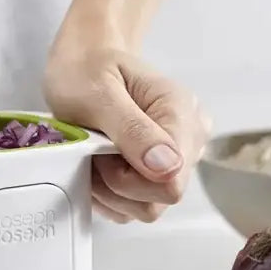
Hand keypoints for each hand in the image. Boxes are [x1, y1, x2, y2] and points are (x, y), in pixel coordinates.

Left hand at [44, 35, 209, 223]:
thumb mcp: (99, 93)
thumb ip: (132, 130)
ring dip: (107, 189)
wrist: (82, 62)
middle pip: (158, 198)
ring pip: (145, 207)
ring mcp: (174, 160)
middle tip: (91, 148)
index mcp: (181, 112)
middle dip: (114, 183)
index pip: (171, 180)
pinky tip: (96, 162)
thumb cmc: (88, 69)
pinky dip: (107, 192)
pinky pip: (133, 206)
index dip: (126, 178)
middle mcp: (188, 140)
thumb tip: (167, 167)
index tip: (99, 149)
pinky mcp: (157, 175)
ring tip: (92, 152)